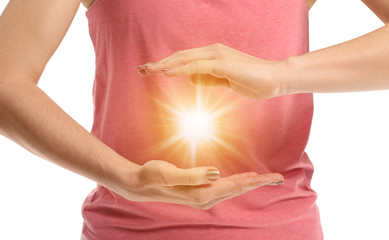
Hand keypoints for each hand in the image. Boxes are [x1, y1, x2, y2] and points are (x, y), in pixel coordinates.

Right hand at [119, 160, 283, 209]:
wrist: (139, 185)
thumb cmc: (152, 176)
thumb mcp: (168, 173)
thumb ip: (192, 175)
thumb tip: (217, 173)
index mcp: (201, 193)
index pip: (234, 186)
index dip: (255, 181)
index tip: (274, 177)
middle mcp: (205, 198)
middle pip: (238, 189)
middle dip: (258, 183)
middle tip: (279, 178)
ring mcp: (202, 197)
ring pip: (232, 190)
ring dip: (249, 184)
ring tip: (266, 178)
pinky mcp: (199, 193)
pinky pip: (224, 188)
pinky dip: (237, 184)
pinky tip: (241, 180)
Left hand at [138, 43, 284, 98]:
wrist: (275, 79)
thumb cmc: (253, 81)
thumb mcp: (225, 81)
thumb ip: (209, 79)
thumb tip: (192, 79)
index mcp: (212, 56)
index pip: (185, 58)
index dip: (167, 64)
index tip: (151, 70)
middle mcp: (212, 52)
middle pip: (180, 56)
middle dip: (160, 63)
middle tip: (141, 69)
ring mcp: (218, 56)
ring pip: (185, 58)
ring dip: (164, 64)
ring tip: (147, 70)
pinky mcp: (223, 63)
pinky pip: (197, 65)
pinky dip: (180, 68)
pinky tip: (166, 72)